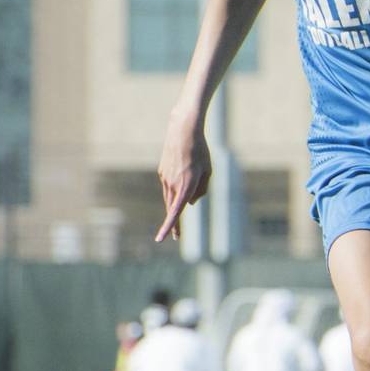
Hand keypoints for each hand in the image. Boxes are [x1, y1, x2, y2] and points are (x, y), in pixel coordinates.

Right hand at [155, 114, 210, 241]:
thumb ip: (201, 190)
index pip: (176, 211)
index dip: (169, 226)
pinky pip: (170, 187)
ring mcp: (165, 178)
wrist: (183, 131)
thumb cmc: (200, 151)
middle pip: (172, 208)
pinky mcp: (162, 172)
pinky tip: (183, 181)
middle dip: (174, 224)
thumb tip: (189, 203)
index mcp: (185, 185)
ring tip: (180, 213)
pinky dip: (176, 190)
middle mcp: (173, 184)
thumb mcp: (208, 171)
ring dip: (175, 207)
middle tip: (176, 238)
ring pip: (170, 198)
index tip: (161, 239)